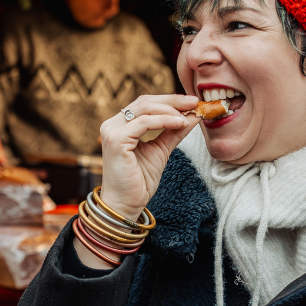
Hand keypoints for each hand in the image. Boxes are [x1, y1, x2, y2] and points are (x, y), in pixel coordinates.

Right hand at [99, 94, 199, 220]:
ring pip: (144, 108)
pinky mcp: (116, 140)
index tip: (192, 102)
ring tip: (188, 115)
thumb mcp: (161, 150)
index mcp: (120, 125)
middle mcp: (112, 125)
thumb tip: (192, 115)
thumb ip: (174, 132)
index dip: (169, 100)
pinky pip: (144, 123)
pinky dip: (164, 121)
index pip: (146, 104)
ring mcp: (112, 131)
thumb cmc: (139, 181)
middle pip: (145, 102)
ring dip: (170, 110)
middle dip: (172, 100)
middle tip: (194, 102)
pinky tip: (179, 123)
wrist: (126, 204)